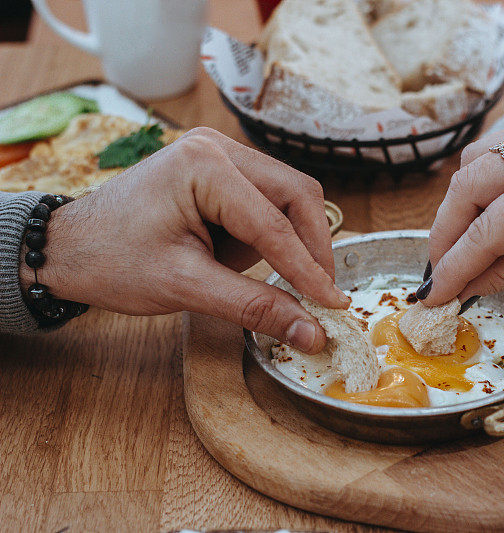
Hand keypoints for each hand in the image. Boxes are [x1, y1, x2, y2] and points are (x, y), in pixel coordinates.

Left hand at [19, 127, 349, 352]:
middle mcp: (217, 148)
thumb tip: (310, 332)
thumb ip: (254, 307)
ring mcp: (219, 154)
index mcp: (204, 166)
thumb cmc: (111, 261)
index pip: (275, 224)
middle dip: (310, 250)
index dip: (309, 270)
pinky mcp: (219, 171)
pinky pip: (268, 201)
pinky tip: (240, 258)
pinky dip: (270, 236)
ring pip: (288, 198)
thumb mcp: (185, 287)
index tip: (334, 306)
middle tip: (318, 296)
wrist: (68, 248)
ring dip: (290, 242)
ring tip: (262, 276)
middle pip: (297, 196)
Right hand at [421, 116, 503, 305]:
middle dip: (447, 231)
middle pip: (467, 184)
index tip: (432, 291)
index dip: (453, 264)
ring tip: (466, 240)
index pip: (486, 228)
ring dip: (462, 202)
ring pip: (475, 160)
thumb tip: (460, 288)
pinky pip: (498, 150)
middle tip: (441, 269)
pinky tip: (490, 210)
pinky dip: (485, 182)